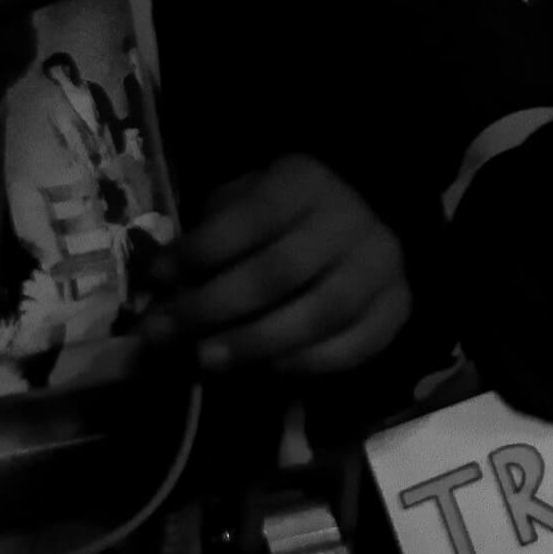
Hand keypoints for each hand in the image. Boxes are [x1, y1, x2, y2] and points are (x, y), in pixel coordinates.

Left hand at [143, 155, 412, 374]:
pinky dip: (308, 364)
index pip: (252, 216)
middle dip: (214, 307)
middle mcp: (351, 220)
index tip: (154, 279)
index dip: (200, 251)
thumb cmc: (280, 217)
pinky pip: (356, 345)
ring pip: (321, 313)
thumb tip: (160, 287)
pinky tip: (267, 371)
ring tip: (206, 361)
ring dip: (257, 342)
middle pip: (280, 271)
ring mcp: (382, 266)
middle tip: (164, 336)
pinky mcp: (398, 307)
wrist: (360, 222)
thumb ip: (208, 238)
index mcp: (307, 183)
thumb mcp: (243, 202)